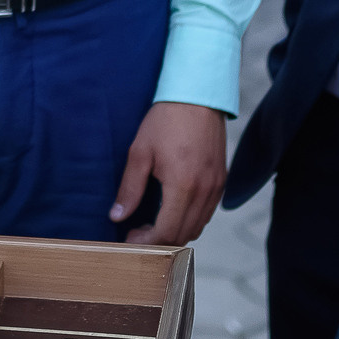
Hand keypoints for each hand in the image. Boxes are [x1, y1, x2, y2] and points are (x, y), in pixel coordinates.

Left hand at [110, 101, 226, 244]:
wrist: (198, 96)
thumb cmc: (166, 120)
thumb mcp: (140, 152)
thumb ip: (129, 188)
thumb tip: (117, 216)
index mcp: (183, 185)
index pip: (167, 231)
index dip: (147, 242)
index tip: (130, 238)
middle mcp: (204, 191)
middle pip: (183, 235)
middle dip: (159, 241)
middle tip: (138, 232)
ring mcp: (216, 187)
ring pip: (197, 227)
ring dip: (175, 232)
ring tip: (153, 223)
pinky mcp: (221, 181)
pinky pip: (207, 213)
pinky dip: (190, 220)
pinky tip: (172, 209)